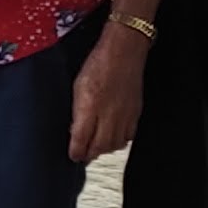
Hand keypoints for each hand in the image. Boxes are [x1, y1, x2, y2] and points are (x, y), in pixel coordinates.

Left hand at [69, 20, 150, 162]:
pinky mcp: (135, 113)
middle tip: (82, 155)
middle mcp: (109, 114)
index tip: (72, 155)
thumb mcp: (78, 86)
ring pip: (114, 145)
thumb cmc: (99, 63)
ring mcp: (124, 115)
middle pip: (99, 147)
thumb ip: (77, 111)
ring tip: (95, 148)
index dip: (76, 151)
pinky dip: (118, 141)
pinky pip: (128, 137)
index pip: (81, 139)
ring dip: (103, 149)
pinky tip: (112, 138)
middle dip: (89, 154)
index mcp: (90, 106)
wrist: (124, 51)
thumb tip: (75, 130)